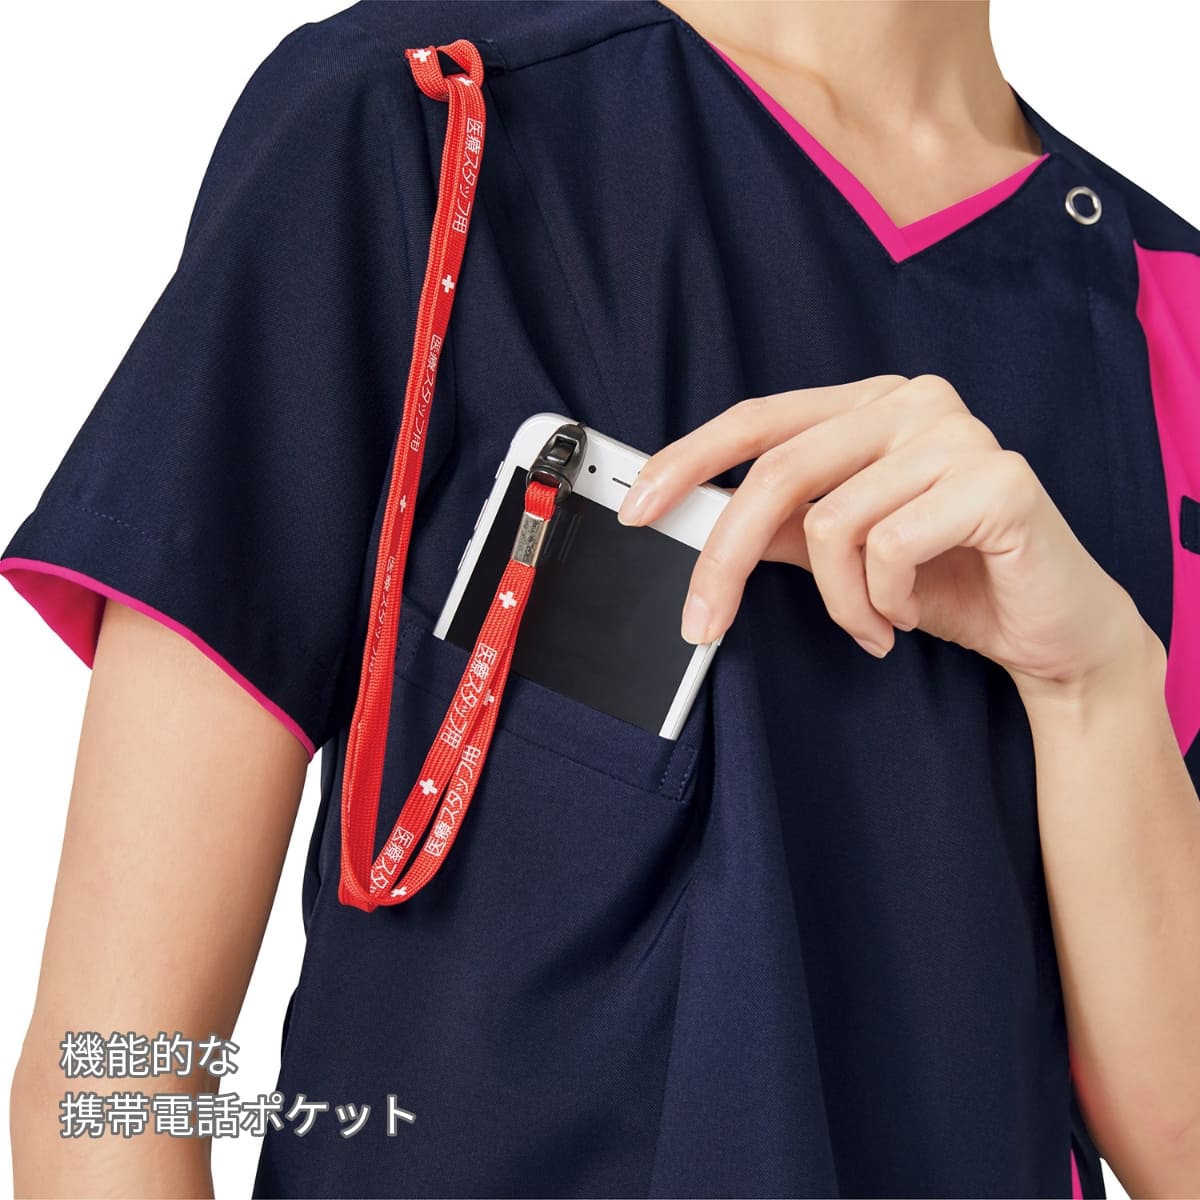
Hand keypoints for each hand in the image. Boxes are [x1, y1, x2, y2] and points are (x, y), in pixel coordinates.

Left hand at [617, 375, 1153, 696]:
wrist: (1052, 629)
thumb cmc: (948, 582)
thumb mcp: (844, 554)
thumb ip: (782, 527)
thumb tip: (699, 520)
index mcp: (871, 406)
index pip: (759, 420)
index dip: (689, 460)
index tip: (637, 506)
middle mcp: (913, 404)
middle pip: (780, 471)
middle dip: (727, 560)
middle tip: (702, 624)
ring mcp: (959, 435)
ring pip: (832, 523)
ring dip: (837, 601)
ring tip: (871, 623)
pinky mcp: (998, 481)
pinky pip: (889, 547)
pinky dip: (883, 602)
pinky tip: (911, 613)